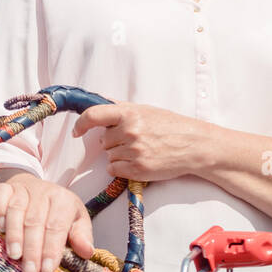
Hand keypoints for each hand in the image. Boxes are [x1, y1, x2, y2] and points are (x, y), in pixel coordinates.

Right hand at [0, 172, 94, 271]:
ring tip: (14, 256)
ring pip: (17, 210)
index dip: (51, 249)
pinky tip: (0, 229)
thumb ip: (81, 236)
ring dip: (15, 235)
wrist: (38, 188)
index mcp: (64, 200)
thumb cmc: (59, 212)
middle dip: (33, 249)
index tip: (47, 270)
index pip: (57, 227)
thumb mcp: (76, 221)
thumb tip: (87, 252)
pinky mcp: (5, 187)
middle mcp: (44, 191)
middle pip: (36, 221)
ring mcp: (23, 188)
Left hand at [72, 103, 202, 181]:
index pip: (94, 115)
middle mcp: (130, 132)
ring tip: (141, 151)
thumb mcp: (147, 110)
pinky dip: (122, 168)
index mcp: (130, 114)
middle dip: (114, 142)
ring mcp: (134, 151)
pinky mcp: (138, 170)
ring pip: (109, 157)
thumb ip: (122, 108)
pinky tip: (139, 162)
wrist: (194, 145)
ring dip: (120, 156)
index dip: (81, 124)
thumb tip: (100, 101)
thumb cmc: (171, 126)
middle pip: (103, 141)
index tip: (78, 131)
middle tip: (135, 140)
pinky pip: (114, 170)